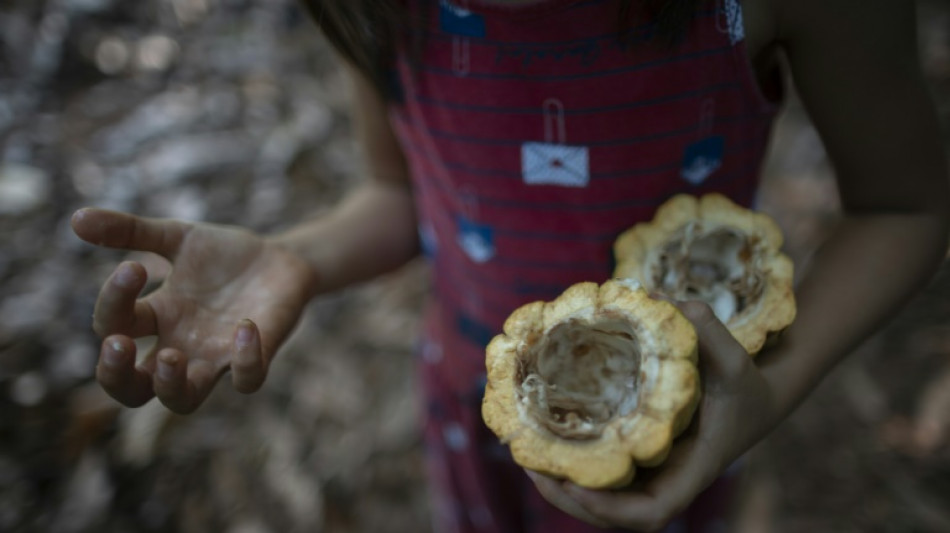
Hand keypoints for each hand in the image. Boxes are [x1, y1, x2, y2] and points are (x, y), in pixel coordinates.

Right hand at [72, 208, 315, 413]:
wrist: (283, 259)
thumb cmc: (225, 256)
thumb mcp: (178, 236)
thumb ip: (131, 231)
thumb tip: (75, 218)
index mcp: (157, 318)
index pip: (116, 327)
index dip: (113, 302)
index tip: (132, 268)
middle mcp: (181, 347)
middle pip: (133, 391)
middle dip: (117, 375)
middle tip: (119, 343)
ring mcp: (217, 357)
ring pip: (182, 402)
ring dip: (170, 386)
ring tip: (171, 355)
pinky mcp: (256, 357)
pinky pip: (247, 380)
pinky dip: (245, 360)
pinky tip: (244, 326)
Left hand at [528, 301, 779, 530]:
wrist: (754, 398)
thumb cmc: (744, 384)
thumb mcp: (735, 358)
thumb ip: (709, 330)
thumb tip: (663, 299)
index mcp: (691, 469)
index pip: (651, 511)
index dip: (610, 508)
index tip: (576, 484)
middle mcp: (667, 479)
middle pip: (614, 515)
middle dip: (568, 499)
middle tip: (530, 464)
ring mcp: (652, 474)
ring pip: (602, 499)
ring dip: (561, 486)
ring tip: (526, 454)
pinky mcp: (639, 458)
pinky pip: (601, 474)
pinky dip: (571, 465)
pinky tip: (542, 438)